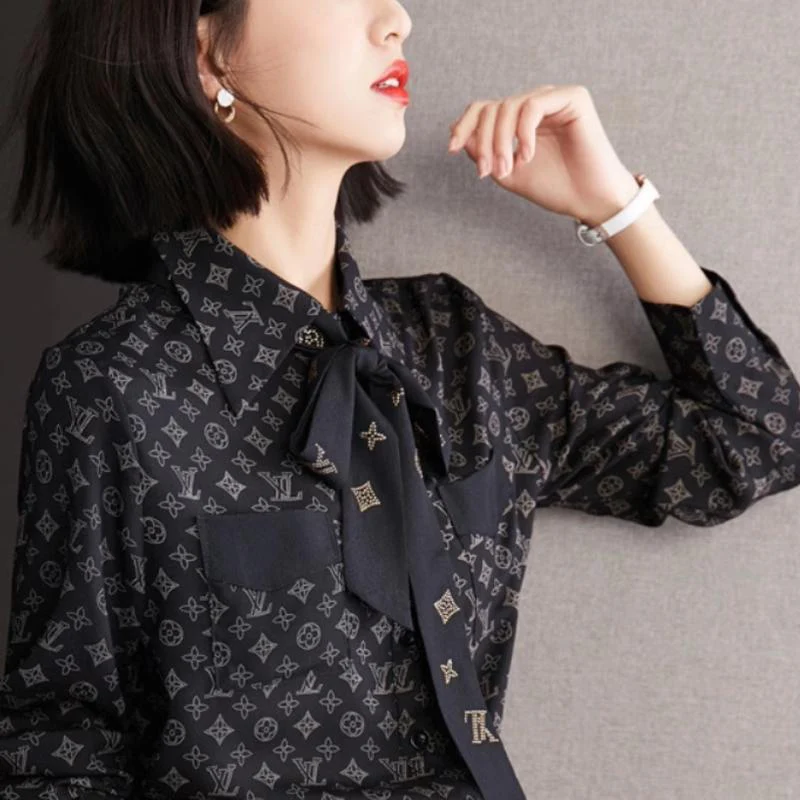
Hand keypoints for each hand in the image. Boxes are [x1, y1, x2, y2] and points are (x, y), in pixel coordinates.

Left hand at [448, 84, 640, 223]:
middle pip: (492, 107)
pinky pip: (533, 106)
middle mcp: (535, 104)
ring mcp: (554, 98)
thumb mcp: (507, 173)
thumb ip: (483, 153)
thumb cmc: (555, 187)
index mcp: (520, 119)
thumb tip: (458, 135)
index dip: (464, 125)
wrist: (589, 200)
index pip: (483, 108)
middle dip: (483, 141)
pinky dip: (524, 133)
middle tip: (487, 171)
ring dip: (501, 141)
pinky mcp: (573, 98)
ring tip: (509, 169)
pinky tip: (527, 156)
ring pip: (509, 106)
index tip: (451, 148)